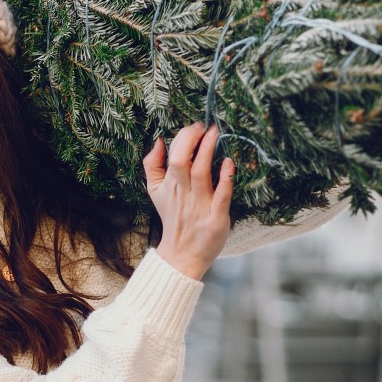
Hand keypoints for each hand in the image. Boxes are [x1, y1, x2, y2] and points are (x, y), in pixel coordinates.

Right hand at [144, 122, 232, 280]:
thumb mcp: (155, 191)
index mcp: (170, 185)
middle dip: (193, 140)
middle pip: (182, 162)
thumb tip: (158, 140)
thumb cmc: (173, 217)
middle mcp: (183, 193)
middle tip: (205, 128)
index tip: (196, 127)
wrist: (181, 254)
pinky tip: (229, 163)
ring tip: (215, 135)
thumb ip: (152, 165)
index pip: (172, 155)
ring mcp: (199, 206)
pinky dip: (225, 180)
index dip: (184, 138)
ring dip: (208, 152)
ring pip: (201, 174)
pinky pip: (221, 197)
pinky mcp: (215, 218)